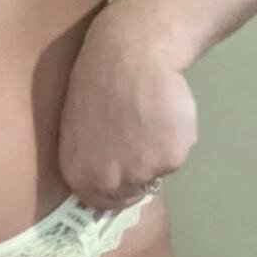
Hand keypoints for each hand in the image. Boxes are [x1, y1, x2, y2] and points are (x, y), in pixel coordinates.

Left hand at [57, 12, 197, 212]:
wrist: (129, 54)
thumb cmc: (97, 80)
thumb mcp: (78, 126)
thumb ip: (90, 156)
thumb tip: (107, 172)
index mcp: (78, 173)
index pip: (101, 202)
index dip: (117, 189)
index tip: (126, 174)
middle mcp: (108, 181)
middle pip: (133, 192)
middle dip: (140, 172)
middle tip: (144, 139)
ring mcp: (141, 172)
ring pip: (158, 170)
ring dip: (159, 150)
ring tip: (150, 114)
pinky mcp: (172, 158)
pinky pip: (179, 153)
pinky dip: (177, 136)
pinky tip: (165, 109)